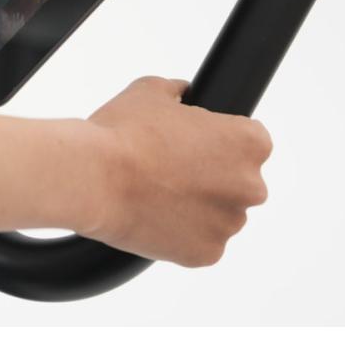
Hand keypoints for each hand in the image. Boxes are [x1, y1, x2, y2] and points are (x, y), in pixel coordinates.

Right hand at [79, 76, 271, 266]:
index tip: (192, 141)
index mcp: (248, 143)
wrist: (93, 177)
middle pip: (238, 180)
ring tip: (154, 191)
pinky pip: (199, 241)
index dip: (218, 138)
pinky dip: (180, 231)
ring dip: (196, 205)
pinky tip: (152, 213)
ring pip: (218, 213)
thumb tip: (181, 92)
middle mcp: (251, 186)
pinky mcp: (207, 255)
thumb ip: (177, 89)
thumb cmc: (123, 132)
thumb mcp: (150, 90)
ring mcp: (229, 225)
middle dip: (211, 175)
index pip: (250, 140)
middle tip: (170, 166)